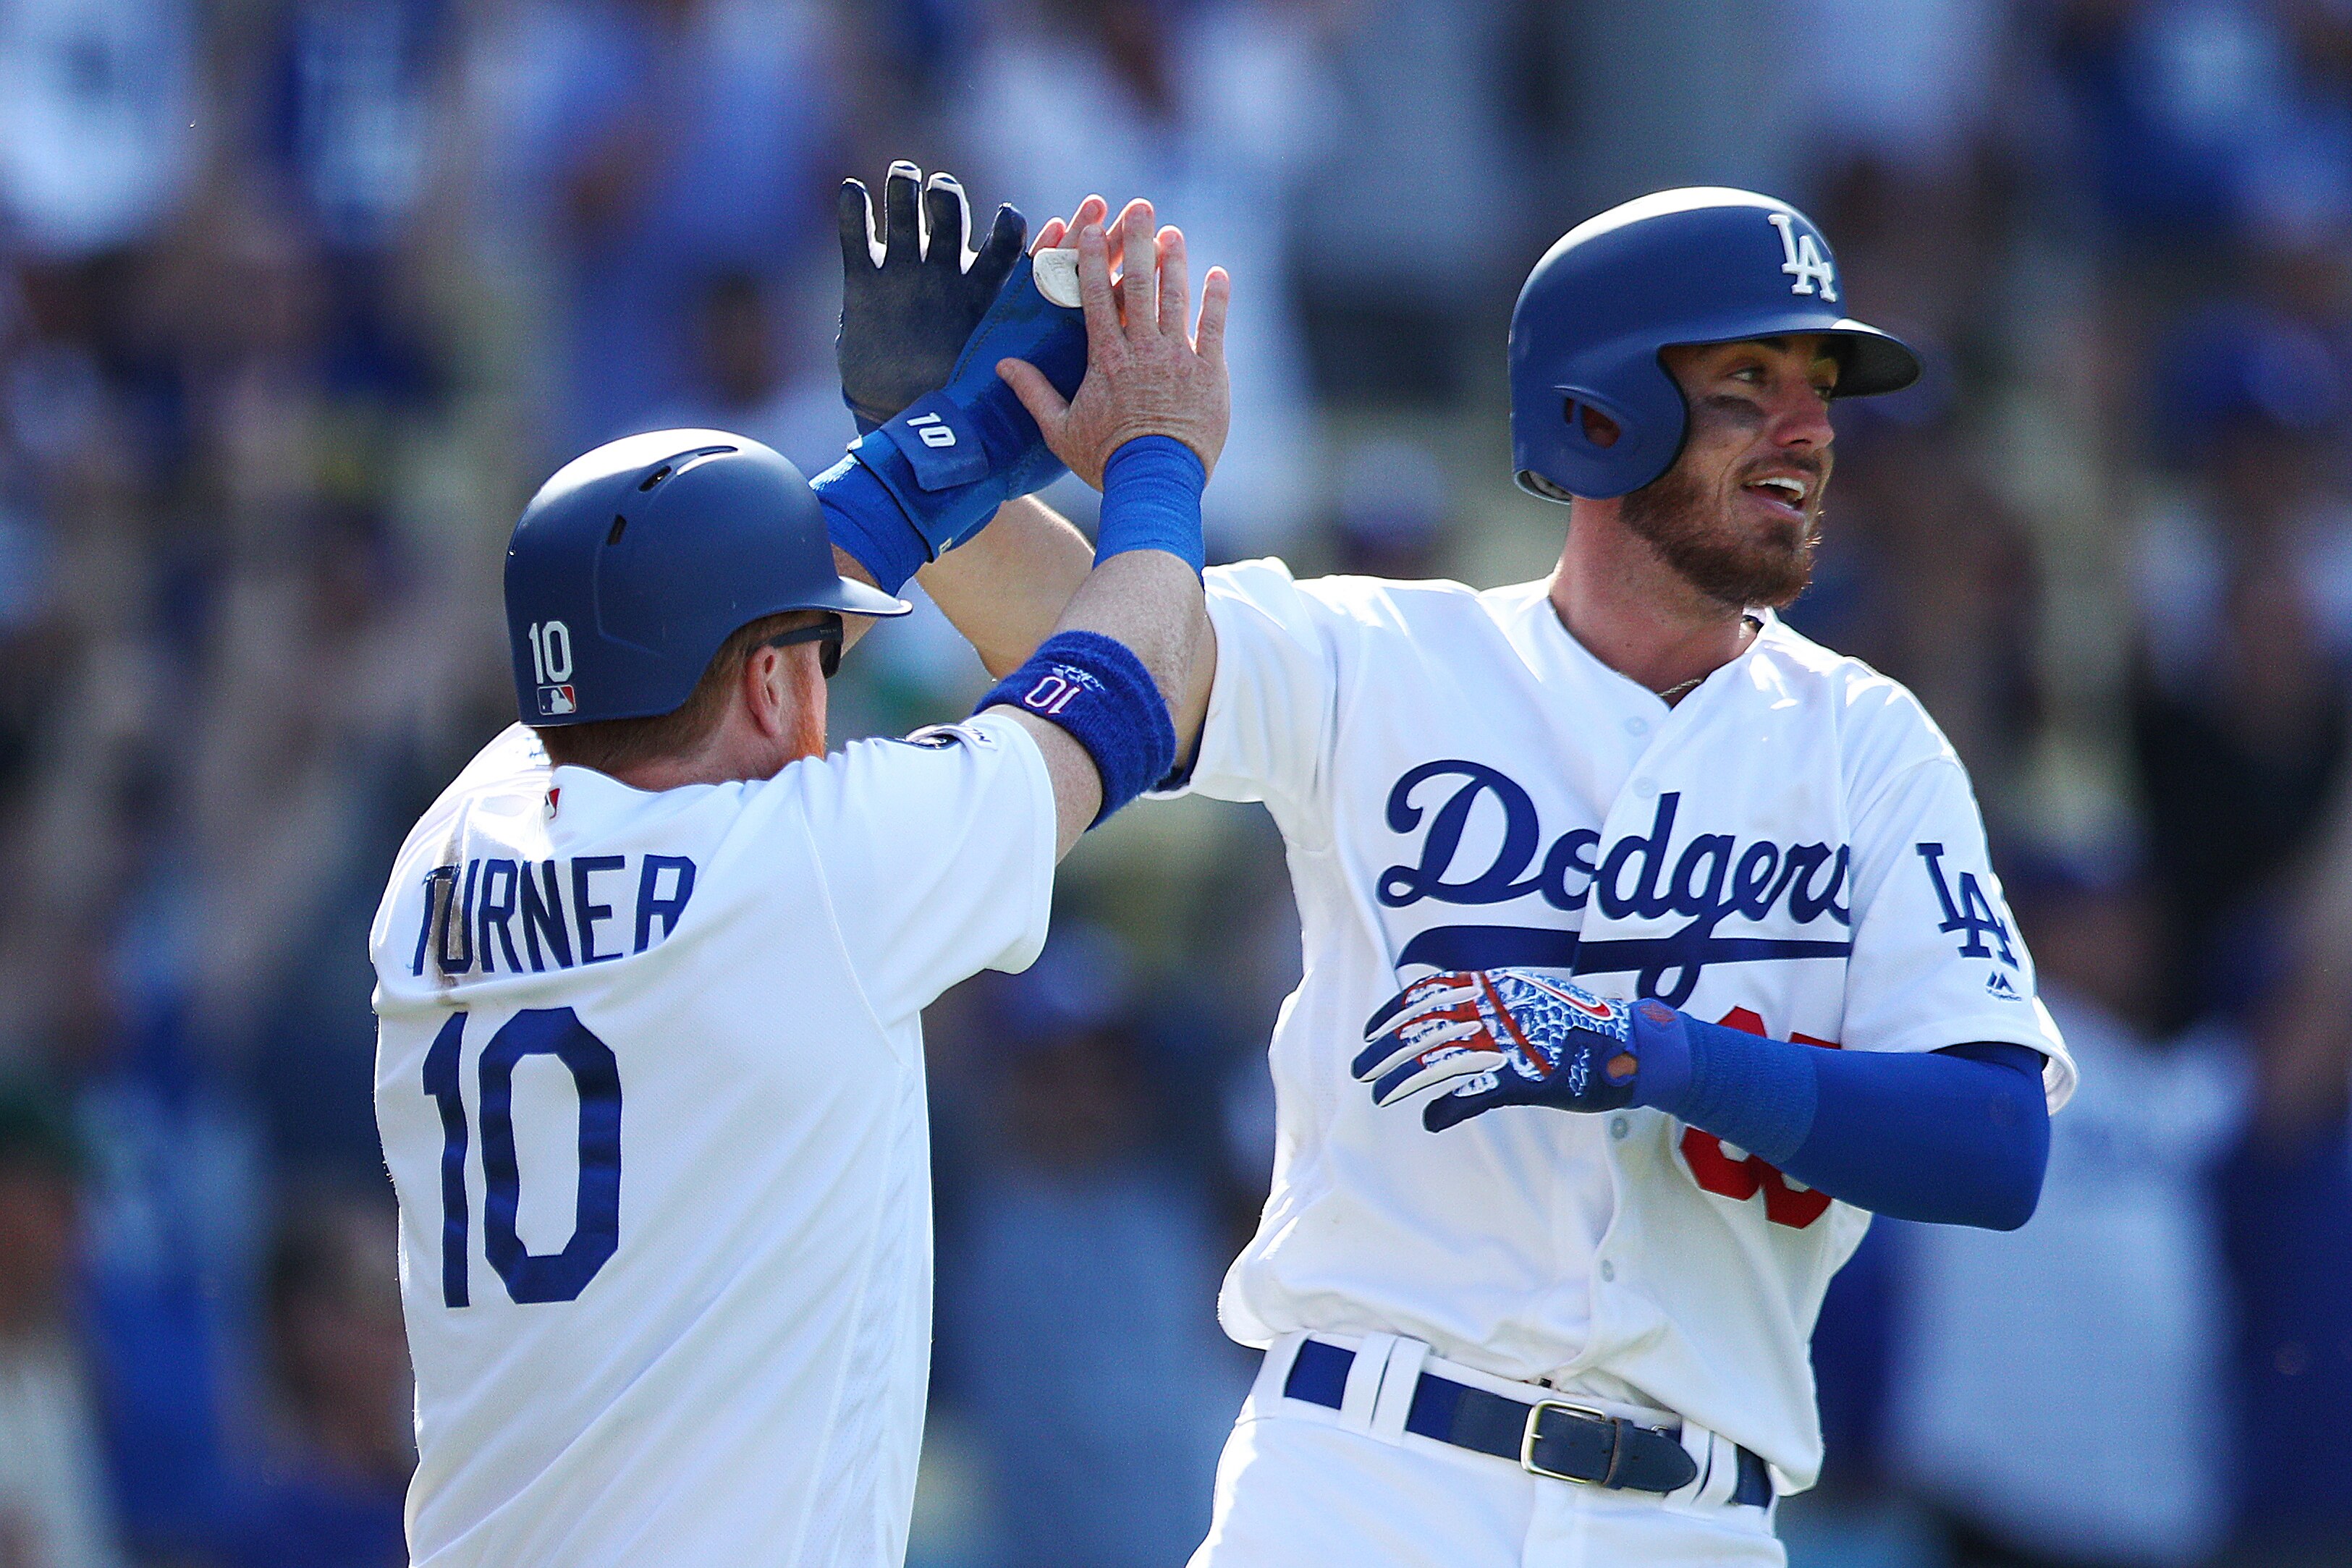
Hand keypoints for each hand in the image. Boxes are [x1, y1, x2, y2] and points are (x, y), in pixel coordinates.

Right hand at [837, 161, 1027, 430]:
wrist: (899, 411)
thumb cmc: (954, 394)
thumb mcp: (987, 374)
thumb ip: (1011, 357)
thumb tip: (1042, 368)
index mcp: (980, 288)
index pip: (1002, 247)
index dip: (1006, 228)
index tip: (1008, 216)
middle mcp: (943, 269)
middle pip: (948, 215)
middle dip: (946, 197)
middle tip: (941, 190)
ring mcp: (902, 269)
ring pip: (904, 215)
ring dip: (903, 191)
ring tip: (905, 176)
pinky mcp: (863, 280)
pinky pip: (856, 238)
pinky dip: (853, 213)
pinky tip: (854, 190)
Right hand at [997, 200, 1229, 486]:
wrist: (1156, 482)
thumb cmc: (1106, 461)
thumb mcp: (1061, 431)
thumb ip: (1034, 393)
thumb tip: (1002, 365)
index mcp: (1105, 357)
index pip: (1096, 295)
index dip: (1093, 257)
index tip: (1091, 225)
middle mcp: (1143, 349)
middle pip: (1140, 283)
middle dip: (1138, 241)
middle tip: (1140, 207)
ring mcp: (1179, 357)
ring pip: (1177, 298)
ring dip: (1176, 262)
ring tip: (1173, 233)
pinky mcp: (1209, 372)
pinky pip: (1215, 327)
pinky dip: (1216, 299)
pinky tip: (1218, 274)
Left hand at [1354, 970, 1651, 1131]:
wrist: (1632, 1045)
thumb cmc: (1580, 1026)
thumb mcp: (1531, 998)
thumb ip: (1493, 1003)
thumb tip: (1455, 1012)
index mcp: (1496, 986)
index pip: (1430, 992)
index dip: (1394, 1012)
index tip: (1369, 1030)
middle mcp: (1497, 1009)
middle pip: (1426, 1027)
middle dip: (1386, 1049)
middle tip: (1359, 1069)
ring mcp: (1511, 1042)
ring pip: (1440, 1060)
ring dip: (1404, 1079)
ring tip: (1380, 1094)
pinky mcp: (1527, 1077)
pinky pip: (1475, 1093)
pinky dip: (1447, 1107)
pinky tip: (1431, 1119)